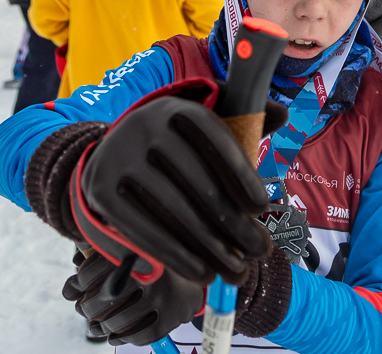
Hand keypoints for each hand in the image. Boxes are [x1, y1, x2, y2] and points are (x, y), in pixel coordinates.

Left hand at [64, 251, 203, 346]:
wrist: (199, 266)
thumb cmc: (156, 257)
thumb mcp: (133, 244)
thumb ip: (104, 252)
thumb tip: (71, 277)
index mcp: (138, 249)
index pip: (94, 270)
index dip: (80, 281)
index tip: (78, 285)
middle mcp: (151, 273)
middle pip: (104, 299)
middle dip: (88, 307)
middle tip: (85, 308)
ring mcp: (163, 297)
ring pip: (119, 321)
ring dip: (102, 326)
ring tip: (97, 324)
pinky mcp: (173, 316)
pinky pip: (141, 334)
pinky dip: (124, 338)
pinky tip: (115, 334)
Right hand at [79, 94, 275, 283]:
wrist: (115, 153)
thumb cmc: (177, 142)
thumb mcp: (205, 121)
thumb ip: (244, 118)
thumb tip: (281, 114)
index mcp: (178, 107)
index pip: (217, 143)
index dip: (242, 178)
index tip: (262, 209)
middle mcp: (144, 125)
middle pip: (199, 183)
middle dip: (235, 224)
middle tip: (261, 251)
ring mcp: (118, 157)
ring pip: (174, 212)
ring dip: (212, 249)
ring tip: (239, 273)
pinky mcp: (100, 189)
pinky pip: (144, 230)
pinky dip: (177, 257)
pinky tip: (204, 275)